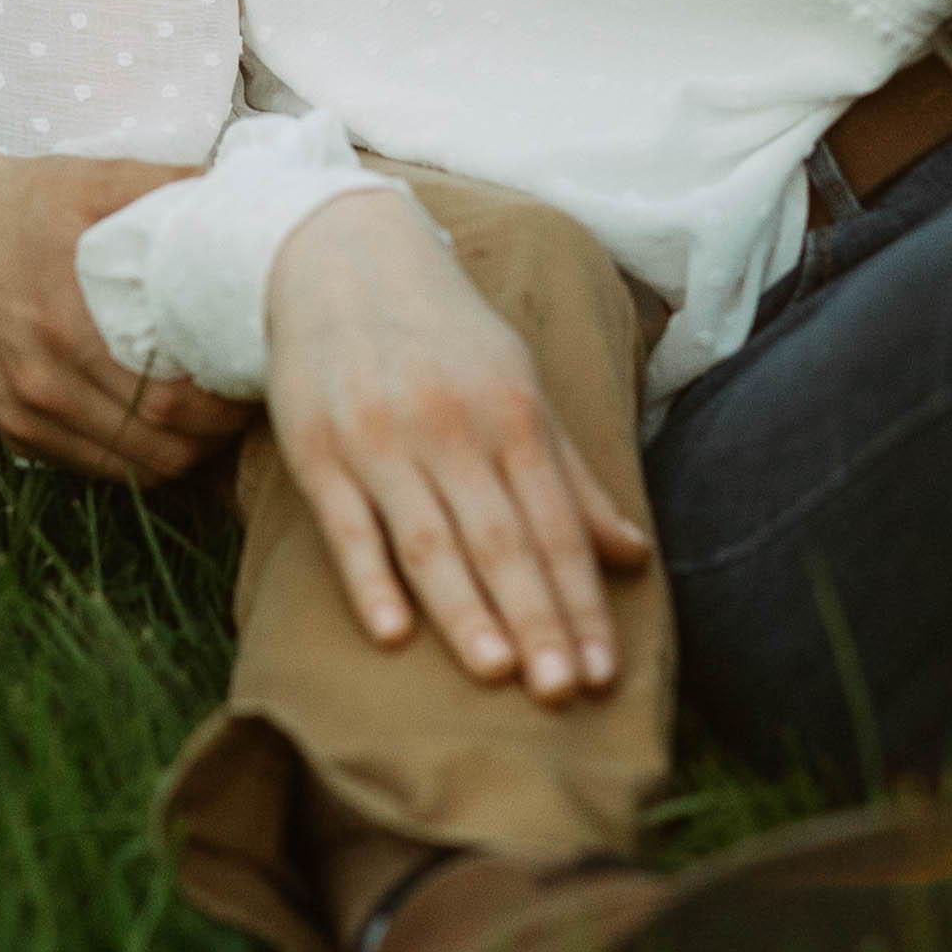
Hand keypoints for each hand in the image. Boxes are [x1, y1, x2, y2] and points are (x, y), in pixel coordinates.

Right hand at [0, 147, 252, 486]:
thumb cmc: (27, 203)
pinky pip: (90, 465)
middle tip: (242, 407)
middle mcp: (41, 381)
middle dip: (213, 438)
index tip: (253, 382)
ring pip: (128, 469)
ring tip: (208, 420)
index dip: (222, 408)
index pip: (167, 402)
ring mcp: (22, 410)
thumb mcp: (100, 181)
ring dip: (180, 455)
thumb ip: (173, 188)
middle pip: (156, 448)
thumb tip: (245, 194)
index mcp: (67, 325)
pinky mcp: (11, 424)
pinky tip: (156, 424)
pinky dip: (134, 456)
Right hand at [259, 187, 651, 703]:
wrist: (343, 259)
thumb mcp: (519, 386)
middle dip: (537, 618)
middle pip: (502, 539)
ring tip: (499, 671)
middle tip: (564, 692)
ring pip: (430, 540)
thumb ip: (573, 477)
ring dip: (465, 609)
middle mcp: (452, 427)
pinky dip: (369, 579)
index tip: (602, 672)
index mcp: (512, 413)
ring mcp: (381, 440)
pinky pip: (347, 526)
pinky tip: (392, 633)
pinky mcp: (318, 452)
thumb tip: (633, 556)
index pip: (556, 525)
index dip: (580, 601)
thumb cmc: (445, 336)